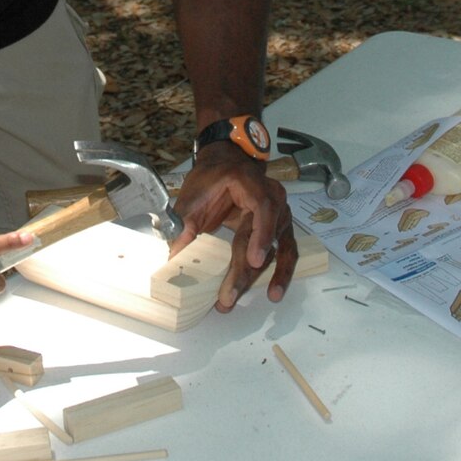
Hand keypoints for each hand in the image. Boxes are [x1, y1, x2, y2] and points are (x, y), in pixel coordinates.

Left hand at [169, 142, 296, 311]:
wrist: (226, 163)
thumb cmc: (211, 177)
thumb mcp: (193, 195)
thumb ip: (184, 222)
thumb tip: (173, 254)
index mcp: (251, 184)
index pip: (263, 209)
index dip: (259, 236)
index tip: (252, 261)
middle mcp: (273, 197)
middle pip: (266, 236)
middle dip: (247, 270)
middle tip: (229, 295)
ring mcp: (280, 213)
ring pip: (279, 247)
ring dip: (272, 275)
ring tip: (267, 297)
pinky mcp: (280, 228)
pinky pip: (286, 251)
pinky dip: (282, 271)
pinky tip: (274, 290)